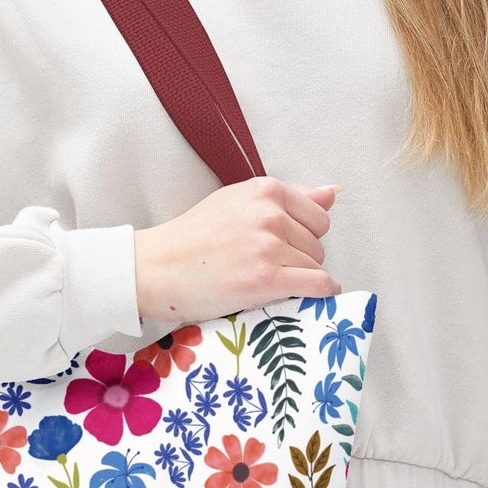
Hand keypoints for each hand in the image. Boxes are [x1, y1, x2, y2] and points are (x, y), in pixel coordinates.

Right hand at [134, 178, 340, 324]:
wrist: (155, 268)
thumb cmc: (190, 239)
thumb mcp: (236, 203)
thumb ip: (287, 198)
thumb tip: (332, 193)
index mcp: (264, 190)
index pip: (317, 215)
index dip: (304, 236)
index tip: (284, 248)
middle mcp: (270, 214)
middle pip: (317, 243)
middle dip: (301, 258)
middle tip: (269, 268)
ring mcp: (268, 246)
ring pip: (314, 266)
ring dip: (300, 278)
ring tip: (268, 282)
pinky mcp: (265, 278)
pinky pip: (316, 284)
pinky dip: (321, 292)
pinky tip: (315, 296)